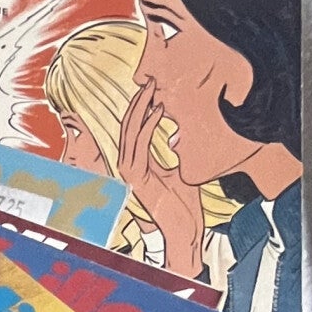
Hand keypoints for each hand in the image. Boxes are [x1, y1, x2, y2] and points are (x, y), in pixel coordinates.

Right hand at [115, 81, 208, 277]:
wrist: (183, 230)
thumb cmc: (184, 206)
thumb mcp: (180, 172)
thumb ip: (173, 155)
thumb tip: (177, 137)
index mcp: (136, 165)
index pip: (133, 130)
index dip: (140, 108)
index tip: (152, 89)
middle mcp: (128, 167)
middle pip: (127, 126)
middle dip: (138, 102)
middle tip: (150, 81)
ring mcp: (129, 172)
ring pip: (130, 131)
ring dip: (141, 108)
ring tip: (152, 89)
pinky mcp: (136, 176)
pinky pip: (140, 143)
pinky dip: (149, 124)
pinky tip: (159, 109)